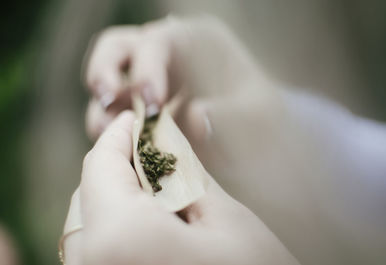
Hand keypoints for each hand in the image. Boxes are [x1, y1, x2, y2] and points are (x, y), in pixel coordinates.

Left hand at [63, 111, 298, 264]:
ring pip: (91, 222)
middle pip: (89, 192)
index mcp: (119, 237)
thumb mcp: (225, 218)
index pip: (100, 164)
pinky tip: (154, 220)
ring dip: (118, 194)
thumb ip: (185, 173)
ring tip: (158, 183)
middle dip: (119, 164)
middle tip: (154, 149)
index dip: (120, 135)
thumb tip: (163, 141)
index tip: (138, 120)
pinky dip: (119, 224)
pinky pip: (99, 247)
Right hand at [84, 16, 271, 141]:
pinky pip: (113, 114)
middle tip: (109, 103)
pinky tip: (119, 148)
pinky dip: (109, 130)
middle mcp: (167, 56)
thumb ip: (231, 116)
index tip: (152, 104)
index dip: (146, 68)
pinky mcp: (142, 109)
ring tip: (108, 134)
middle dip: (104, 72)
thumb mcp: (258, 117)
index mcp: (196, 42)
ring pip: (107, 81)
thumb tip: (194, 115)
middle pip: (118, 48)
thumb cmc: (260, 122)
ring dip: (101, 107)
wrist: (256, 142)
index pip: (159, 42)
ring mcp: (150, 82)